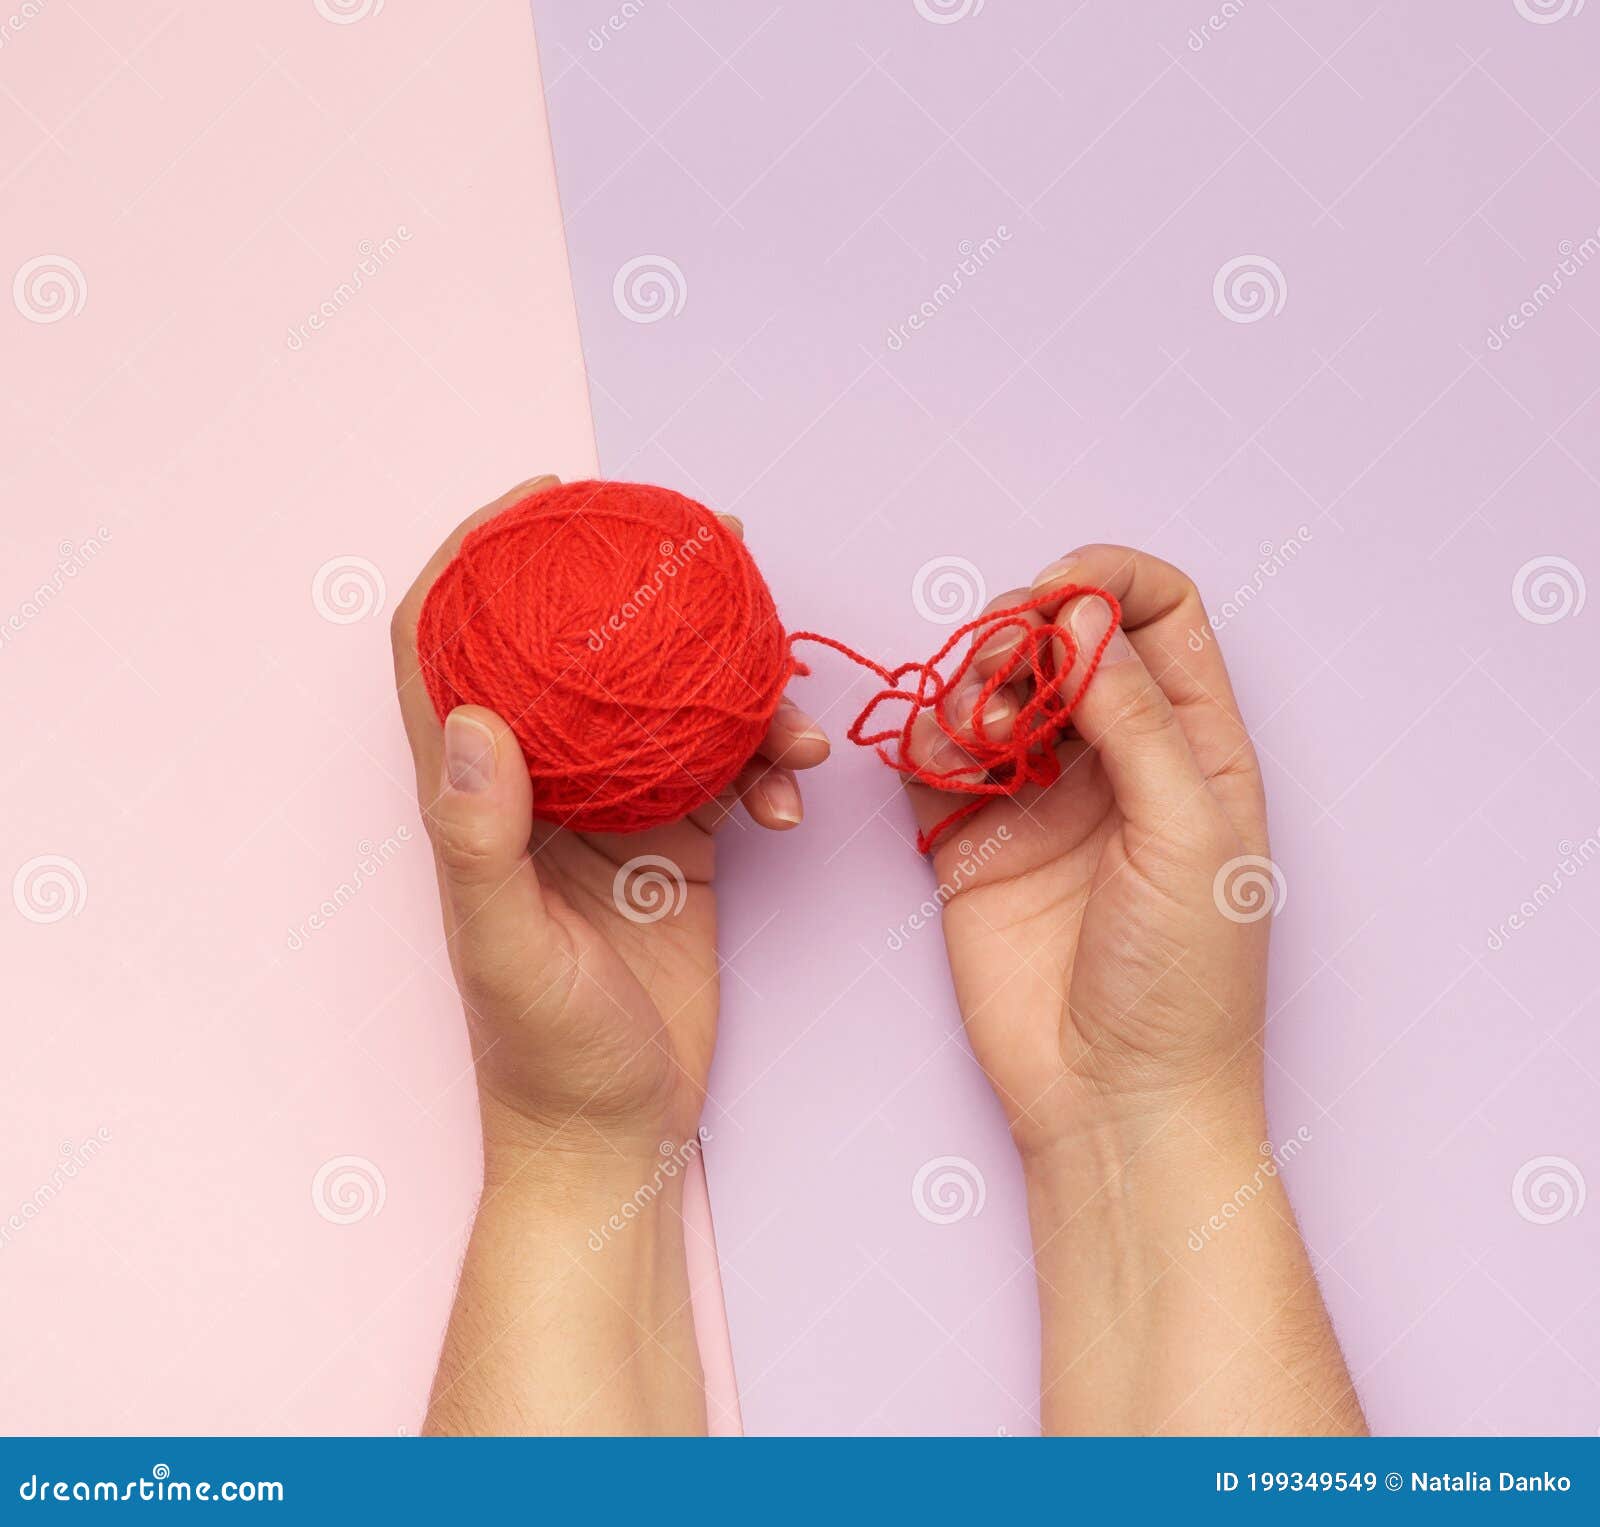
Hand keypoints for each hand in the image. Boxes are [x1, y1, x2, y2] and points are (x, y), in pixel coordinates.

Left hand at [392, 475, 829, 1163]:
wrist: (617, 1132)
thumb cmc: (543, 1055)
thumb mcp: (505, 954)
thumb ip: (480, 843)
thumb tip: (472, 722)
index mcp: (477, 798)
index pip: (447, 648)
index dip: (477, 560)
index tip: (547, 500)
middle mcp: (544, 788)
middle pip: (583, 652)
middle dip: (642, 586)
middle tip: (713, 542)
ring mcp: (616, 812)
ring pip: (673, 703)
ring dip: (734, 681)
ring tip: (792, 687)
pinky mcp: (679, 846)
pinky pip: (728, 768)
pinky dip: (765, 760)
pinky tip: (794, 783)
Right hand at [907, 544, 1269, 1155]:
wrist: (1111, 1100)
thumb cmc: (1184, 980)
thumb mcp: (1188, 834)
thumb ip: (1137, 717)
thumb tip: (1079, 612)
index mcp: (1194, 745)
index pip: (1157, 612)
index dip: (1105, 582)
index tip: (1054, 600)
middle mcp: (1115, 757)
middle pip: (1059, 638)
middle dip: (1021, 632)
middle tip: (1004, 675)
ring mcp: (1037, 797)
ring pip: (988, 687)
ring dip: (970, 688)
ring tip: (983, 745)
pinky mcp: (969, 840)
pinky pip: (933, 756)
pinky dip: (925, 742)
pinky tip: (943, 771)